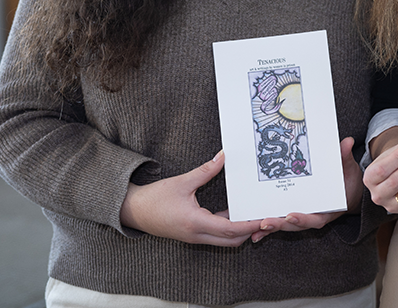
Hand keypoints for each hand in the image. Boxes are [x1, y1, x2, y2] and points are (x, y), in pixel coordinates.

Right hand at [119, 151, 262, 246]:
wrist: (133, 211)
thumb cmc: (154, 198)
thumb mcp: (181, 182)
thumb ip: (205, 171)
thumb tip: (223, 157)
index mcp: (195, 223)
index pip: (230, 229)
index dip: (249, 224)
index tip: (263, 219)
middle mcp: (197, 235)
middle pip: (231, 240)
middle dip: (249, 231)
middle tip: (264, 218)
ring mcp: (194, 237)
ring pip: (223, 240)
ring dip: (239, 230)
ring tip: (253, 214)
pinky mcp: (192, 235)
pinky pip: (215, 236)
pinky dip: (227, 228)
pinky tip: (234, 212)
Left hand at [250, 136, 363, 242]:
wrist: (347, 191)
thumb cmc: (347, 180)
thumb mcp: (348, 168)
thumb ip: (344, 157)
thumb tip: (347, 142)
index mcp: (327, 211)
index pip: (315, 219)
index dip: (303, 219)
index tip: (291, 215)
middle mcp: (313, 217)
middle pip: (294, 225)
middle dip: (279, 225)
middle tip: (265, 222)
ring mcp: (301, 217)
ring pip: (284, 225)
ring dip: (269, 228)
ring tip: (255, 228)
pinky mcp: (292, 215)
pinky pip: (279, 222)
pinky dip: (267, 229)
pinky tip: (254, 234)